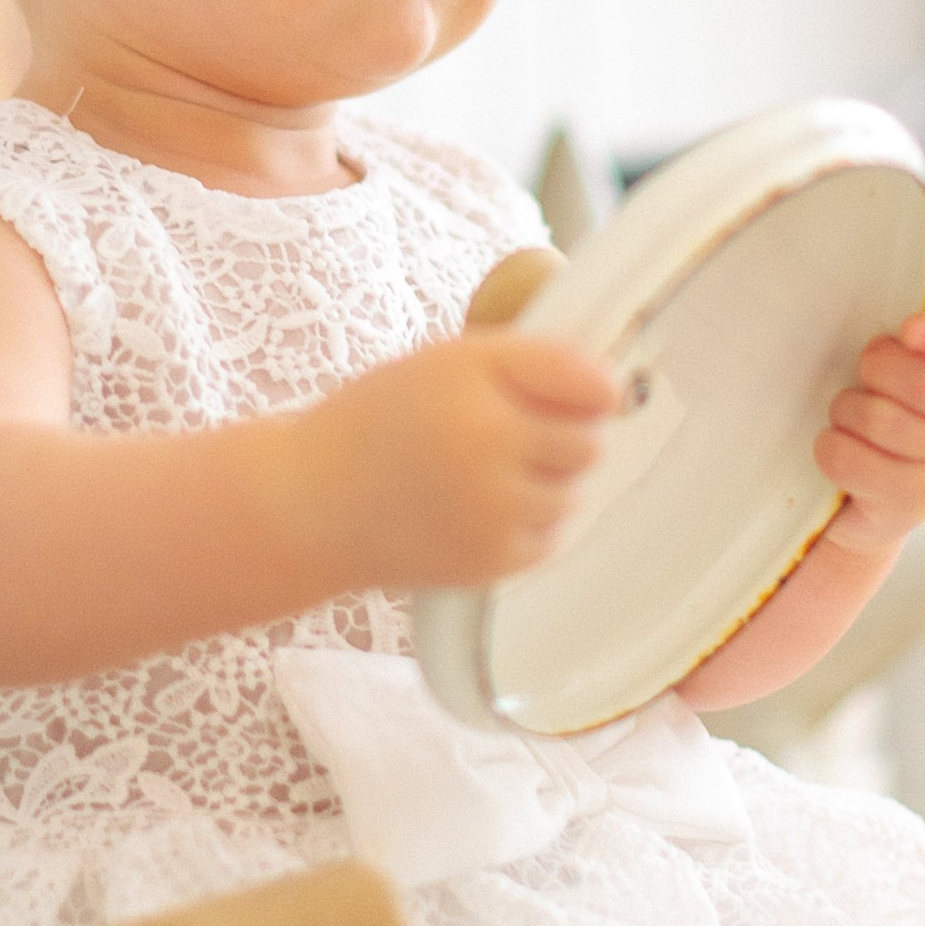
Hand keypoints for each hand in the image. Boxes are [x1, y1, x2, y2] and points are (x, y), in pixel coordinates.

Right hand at [282, 326, 623, 594]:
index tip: (585, 391)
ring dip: (547, 481)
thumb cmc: (378, 422)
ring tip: (485, 474)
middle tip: (510, 434)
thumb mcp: (443, 363)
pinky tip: (479, 509)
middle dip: (564, 434)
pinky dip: (529, 522)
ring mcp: (493, 512)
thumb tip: (614, 390)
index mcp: (475, 383)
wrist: (311, 505)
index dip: (593, 385)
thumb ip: (527, 363)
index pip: (586, 380)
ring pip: (574, 491)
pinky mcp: (492, 562)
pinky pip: (552, 535)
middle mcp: (488, 446)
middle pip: (590, 440)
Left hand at [815, 301, 924, 562]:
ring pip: (885, 423)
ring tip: (850, 415)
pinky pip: (856, 463)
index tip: (910, 331)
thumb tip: (880, 297)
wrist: (850, 487)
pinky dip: (832, 449)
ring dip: (848, 412)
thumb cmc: (867, 396)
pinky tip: (841, 447)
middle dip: (877, 372)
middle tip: (864, 375)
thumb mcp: (884, 350)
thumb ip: (891, 318)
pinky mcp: (915, 502)